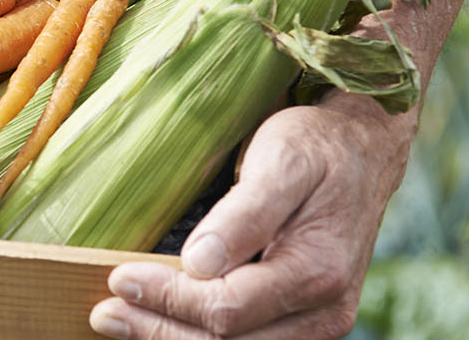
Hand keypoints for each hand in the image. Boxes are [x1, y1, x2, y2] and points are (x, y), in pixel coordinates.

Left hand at [88, 96, 411, 338]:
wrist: (364, 151)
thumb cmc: (317, 148)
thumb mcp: (282, 161)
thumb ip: (244, 215)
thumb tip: (198, 264)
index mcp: (317, 272)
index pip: (226, 309)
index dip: (167, 298)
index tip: (119, 278)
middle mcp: (323, 311)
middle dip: (158, 330)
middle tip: (104, 313)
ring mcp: (316, 322)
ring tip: (121, 322)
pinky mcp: (304, 322)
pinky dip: (199, 336)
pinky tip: (163, 323)